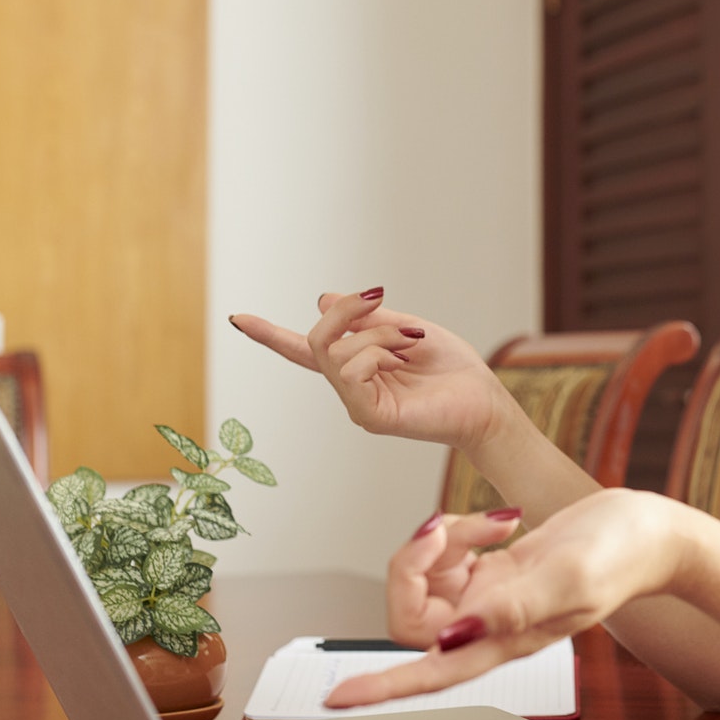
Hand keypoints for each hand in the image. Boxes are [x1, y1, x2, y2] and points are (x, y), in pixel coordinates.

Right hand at [229, 290, 510, 450]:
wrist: (482, 398)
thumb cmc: (450, 368)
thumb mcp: (408, 328)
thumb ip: (367, 319)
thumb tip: (322, 302)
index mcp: (356, 365)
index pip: (304, 349)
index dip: (270, 335)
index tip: (237, 319)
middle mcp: (350, 386)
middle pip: (318, 340)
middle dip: (351, 313)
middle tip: (390, 310)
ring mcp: (357, 404)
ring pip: (334, 351)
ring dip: (376, 333)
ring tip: (410, 341)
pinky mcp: (370, 417)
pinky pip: (349, 371)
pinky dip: (373, 352)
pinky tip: (399, 359)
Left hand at [323, 489, 690, 706]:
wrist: (646, 533)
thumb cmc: (621, 555)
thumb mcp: (572, 576)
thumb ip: (515, 605)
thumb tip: (455, 633)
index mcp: (506, 638)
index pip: (430, 671)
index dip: (383, 686)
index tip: (340, 696)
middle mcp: (490, 626)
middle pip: (412, 618)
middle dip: (412, 567)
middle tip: (442, 531)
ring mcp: (489, 601)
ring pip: (425, 584)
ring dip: (440, 544)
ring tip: (485, 524)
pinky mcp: (493, 574)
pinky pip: (446, 559)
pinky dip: (459, 532)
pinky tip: (498, 524)